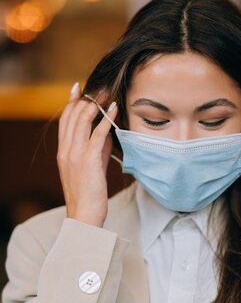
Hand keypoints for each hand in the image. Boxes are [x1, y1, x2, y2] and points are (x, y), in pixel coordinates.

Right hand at [57, 82, 117, 227]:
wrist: (85, 215)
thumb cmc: (89, 193)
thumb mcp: (92, 167)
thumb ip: (98, 149)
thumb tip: (107, 132)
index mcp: (64, 151)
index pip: (65, 120)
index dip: (71, 102)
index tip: (78, 88)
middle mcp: (67, 150)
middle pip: (73, 116)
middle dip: (85, 98)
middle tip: (98, 86)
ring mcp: (76, 154)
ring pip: (83, 120)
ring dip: (96, 103)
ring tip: (106, 92)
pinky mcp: (89, 160)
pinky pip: (98, 133)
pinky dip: (107, 118)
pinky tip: (114, 108)